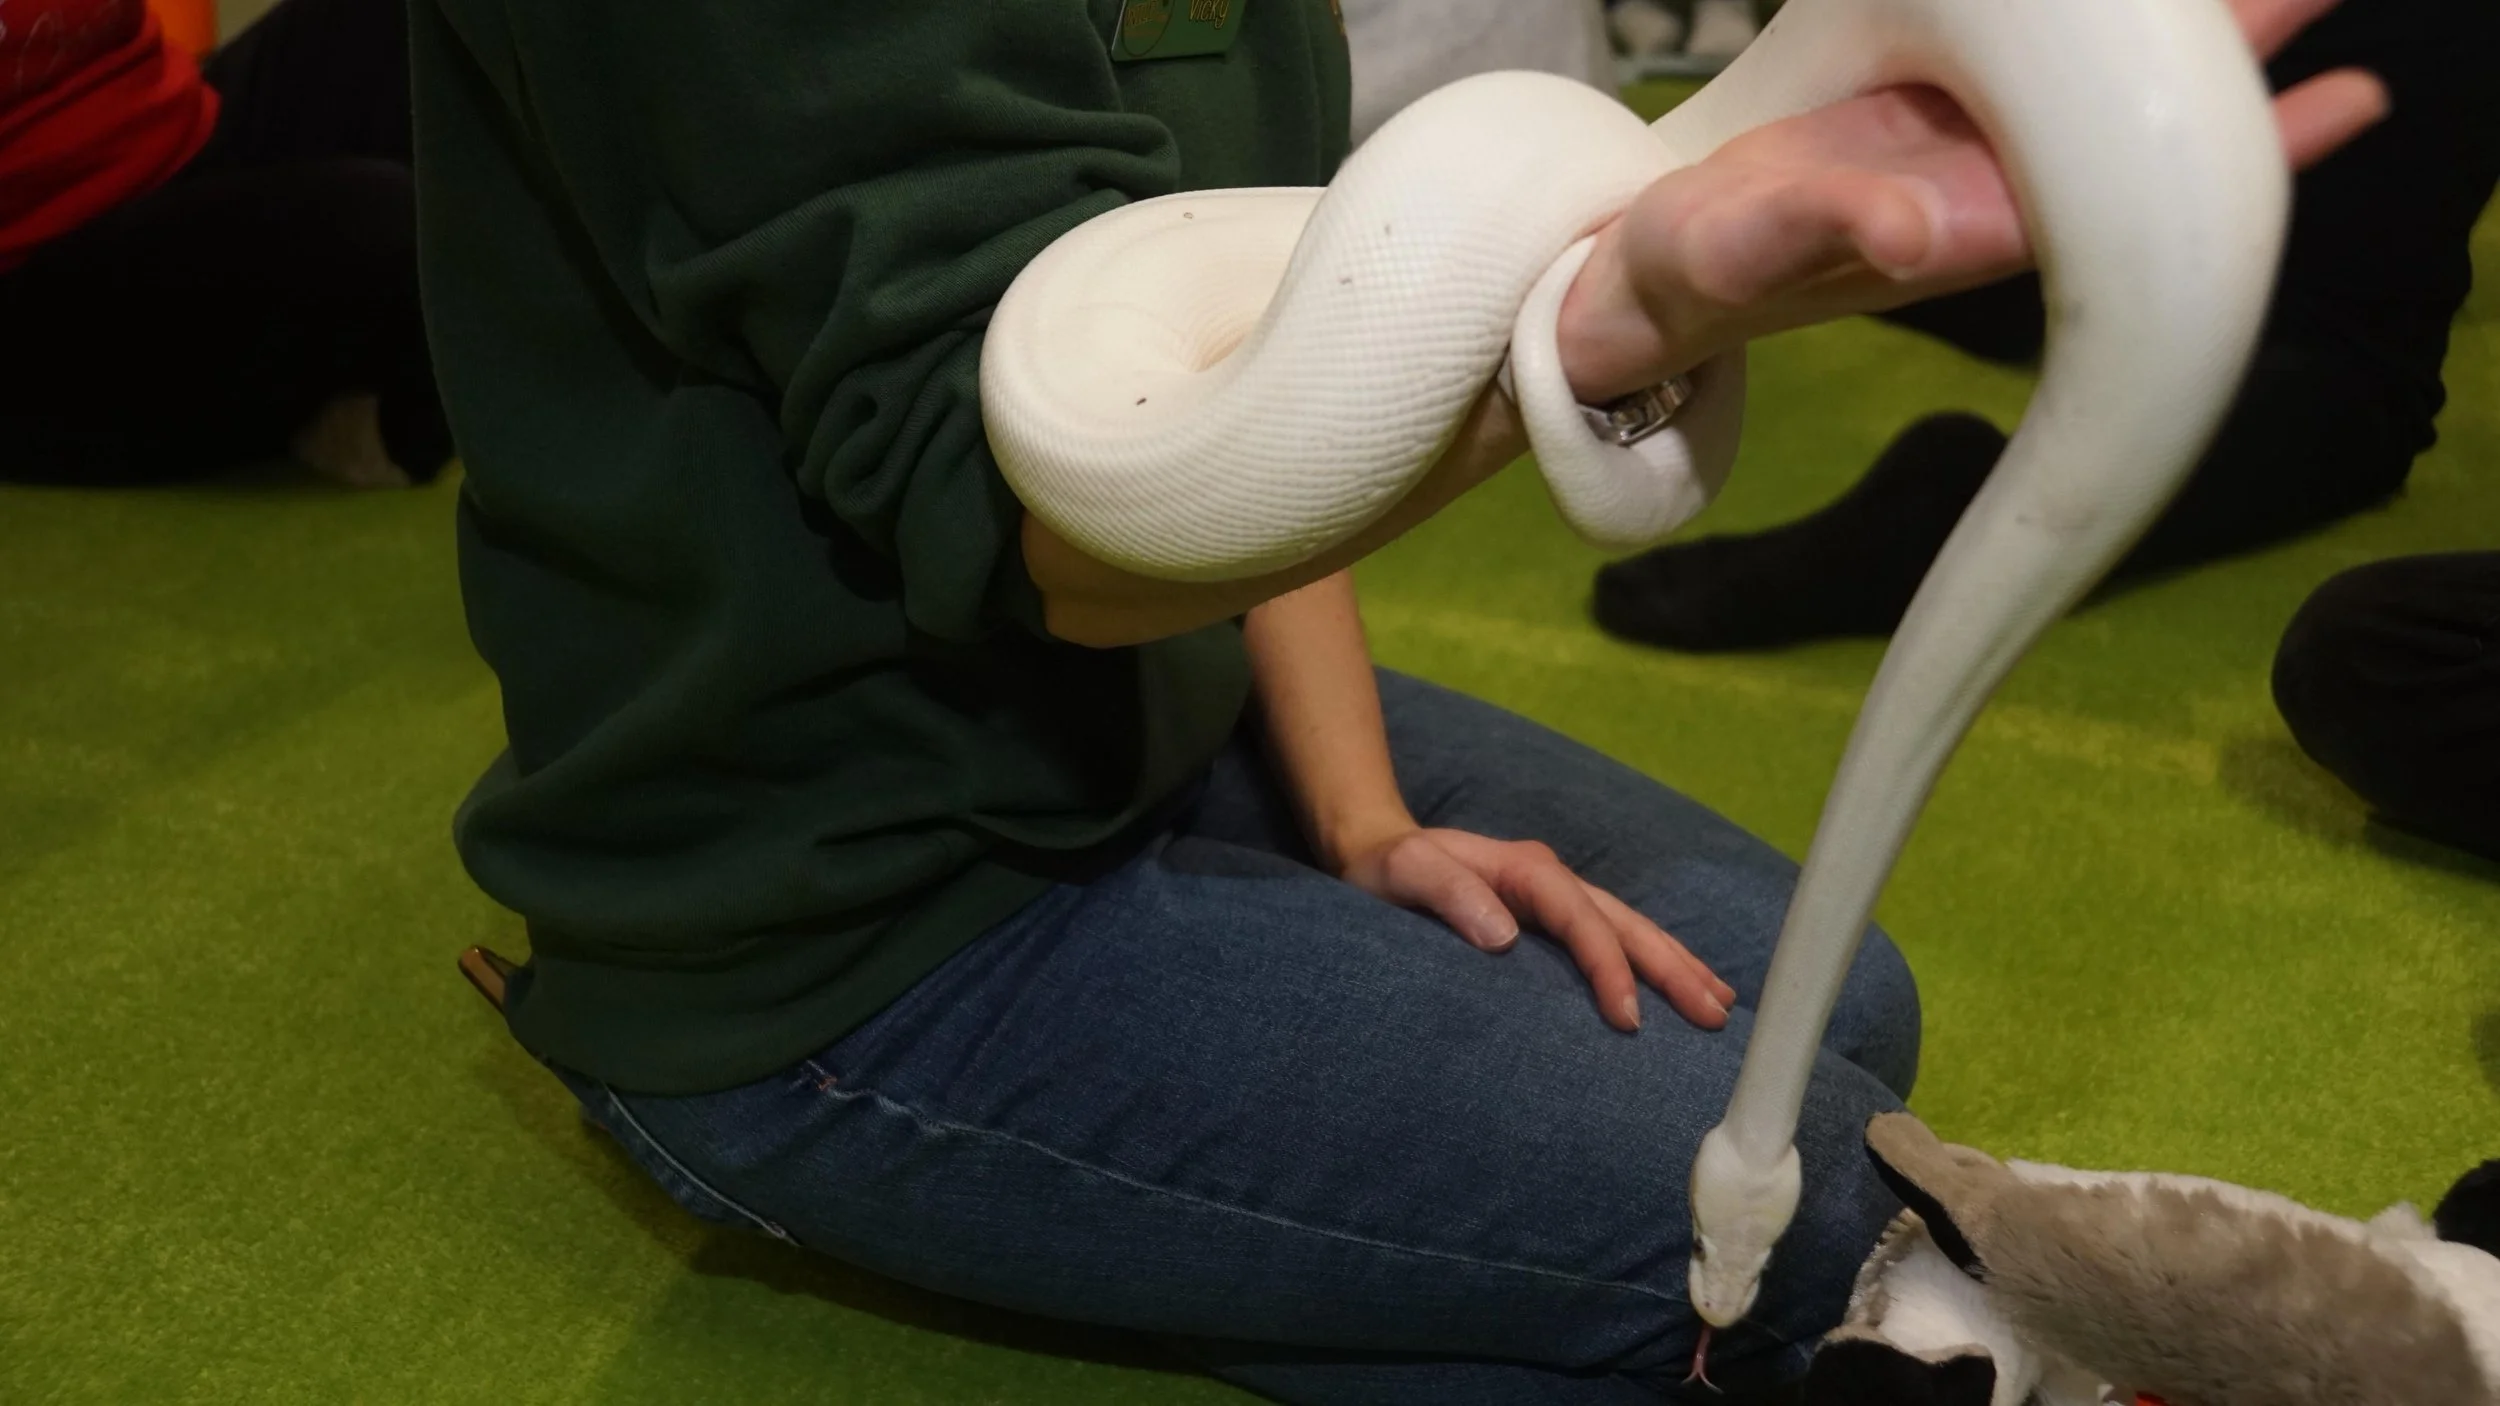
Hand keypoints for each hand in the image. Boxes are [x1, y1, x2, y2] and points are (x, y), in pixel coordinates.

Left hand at [1333, 824, 1738, 1031]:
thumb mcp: (1405, 872)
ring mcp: (1558, 898)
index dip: (1609, 967)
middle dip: (1673, 968)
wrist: (1377, 853)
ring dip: (1676, 965)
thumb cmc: (1388, 869)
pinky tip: (1681, 987)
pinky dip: (1652, 963)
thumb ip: (1448, 894)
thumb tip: (1504, 935)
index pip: (1583, 920)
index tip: (1627, 1018)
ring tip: (1720, 1004)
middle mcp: (1553, 880)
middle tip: (1714, 1014)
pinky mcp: (1553, 919)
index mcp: (1526, 871)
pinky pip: (1614, 939)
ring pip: (1631, 930)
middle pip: (1626, 923)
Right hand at [1556, 0, 2393, 399]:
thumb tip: (1912, 227)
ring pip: (2104, 102)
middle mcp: (1991, 195)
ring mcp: (1966, 157)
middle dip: (2242, 69)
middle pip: (2143, 139)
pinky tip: (2131, 12)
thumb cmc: (1691, 272)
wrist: (1653, 282)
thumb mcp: (1736, 251)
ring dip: (2189, 46)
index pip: (2135, 197)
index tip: (2342, 100)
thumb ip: (1821, 226)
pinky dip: (2094, 37)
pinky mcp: (1931, 122)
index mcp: (1966, 232)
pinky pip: (2038, 69)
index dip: (2240, 159)